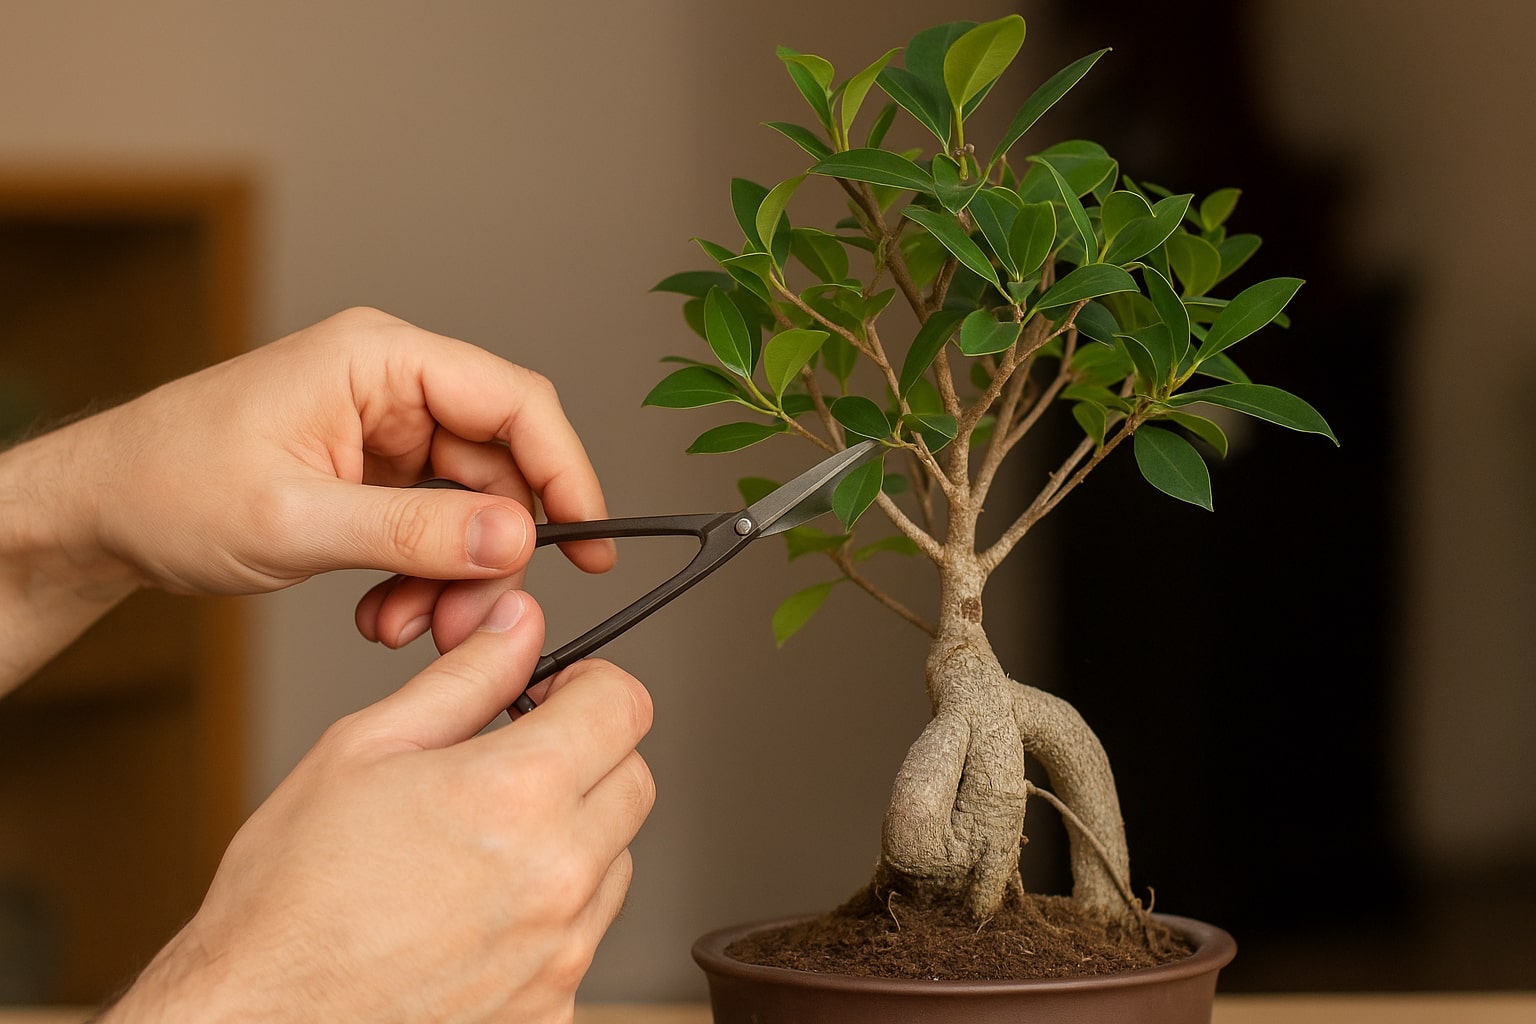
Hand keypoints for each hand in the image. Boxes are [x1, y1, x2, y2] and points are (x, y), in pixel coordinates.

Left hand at [25, 307, 614, 647]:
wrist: (98, 514)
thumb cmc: (167, 488)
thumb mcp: (296, 521)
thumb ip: (415, 532)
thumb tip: (518, 538)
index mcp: (380, 360)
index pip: (514, 402)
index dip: (567, 471)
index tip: (590, 543)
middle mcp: (392, 386)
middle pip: (501, 464)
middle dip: (494, 551)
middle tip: (474, 621)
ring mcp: (383, 431)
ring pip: (472, 507)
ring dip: (454, 577)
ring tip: (407, 626)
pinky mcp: (372, 475)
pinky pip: (433, 528)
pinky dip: (423, 579)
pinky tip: (386, 615)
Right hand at [104, 591, 654, 1022]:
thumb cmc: (289, 898)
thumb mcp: (363, 751)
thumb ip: (463, 679)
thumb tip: (518, 628)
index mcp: (516, 793)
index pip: (623, 705)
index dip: (589, 686)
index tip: (556, 697)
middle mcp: (557, 875)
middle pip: (634, 779)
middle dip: (587, 757)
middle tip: (514, 765)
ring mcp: (562, 952)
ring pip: (616, 859)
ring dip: (573, 838)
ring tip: (482, 850)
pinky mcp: (554, 1008)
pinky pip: (584, 936)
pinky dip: (551, 916)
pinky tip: (478, 916)